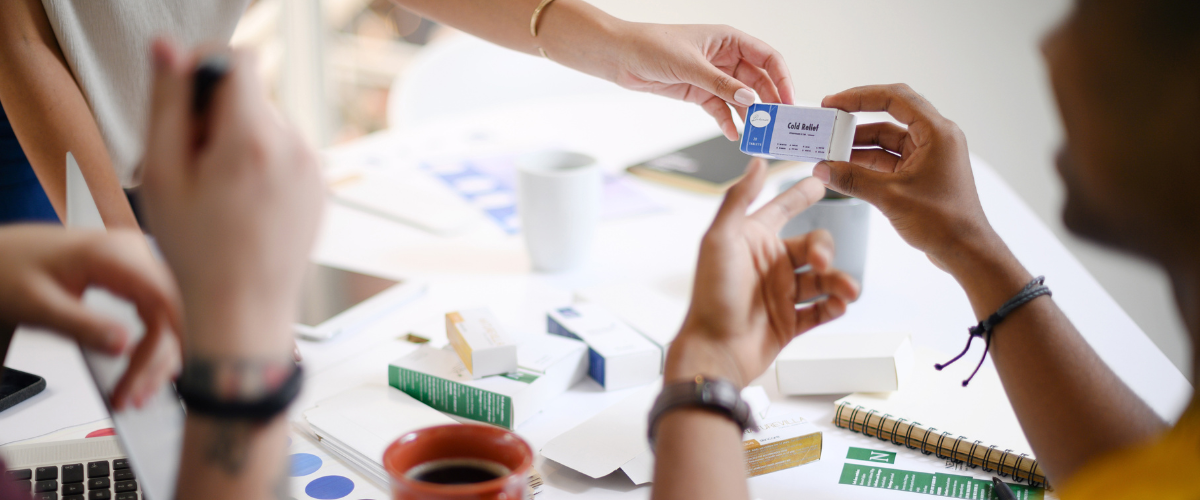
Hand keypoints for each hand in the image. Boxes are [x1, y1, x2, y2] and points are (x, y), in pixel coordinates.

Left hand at [0, 225, 181, 408]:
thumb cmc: (8, 268)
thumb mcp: (40, 303)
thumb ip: (83, 326)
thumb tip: (123, 347)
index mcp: (114, 253)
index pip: (160, 302)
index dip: (160, 346)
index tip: (144, 381)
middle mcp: (134, 253)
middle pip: (170, 311)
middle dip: (159, 358)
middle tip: (138, 396)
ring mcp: (137, 263)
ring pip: (169, 314)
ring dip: (160, 355)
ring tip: (140, 390)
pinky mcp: (134, 275)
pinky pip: (157, 310)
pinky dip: (155, 341)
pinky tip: (150, 364)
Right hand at [140, 40, 323, 358]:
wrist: (244, 311)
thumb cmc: (198, 253)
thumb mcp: (162, 173)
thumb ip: (168, 102)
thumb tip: (170, 49)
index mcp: (253, 138)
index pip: (238, 59)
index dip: (205, 68)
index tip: (185, 99)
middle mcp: (294, 147)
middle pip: (251, 96)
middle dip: (217, 116)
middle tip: (191, 164)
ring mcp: (313, 168)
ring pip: (267, 126)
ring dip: (238, 142)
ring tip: (216, 192)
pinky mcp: (320, 186)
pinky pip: (285, 154)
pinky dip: (261, 165)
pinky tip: (242, 204)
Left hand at [610, 23, 793, 140]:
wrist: (621, 57)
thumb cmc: (653, 46)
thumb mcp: (691, 65)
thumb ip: (721, 84)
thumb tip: (749, 99)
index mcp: (729, 40)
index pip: (767, 57)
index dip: (782, 78)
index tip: (789, 100)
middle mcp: (725, 57)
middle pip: (757, 81)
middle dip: (768, 101)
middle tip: (776, 123)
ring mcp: (713, 76)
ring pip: (741, 97)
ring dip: (749, 114)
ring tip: (757, 133)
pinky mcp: (699, 92)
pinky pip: (721, 109)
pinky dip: (728, 121)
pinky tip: (733, 133)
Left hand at [665, 159, 859, 386]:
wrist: (716, 350)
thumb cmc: (712, 295)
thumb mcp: (720, 240)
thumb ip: (739, 199)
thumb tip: (756, 162)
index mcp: (752, 241)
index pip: (781, 209)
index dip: (800, 195)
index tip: (820, 181)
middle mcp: (768, 265)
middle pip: (812, 246)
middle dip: (825, 251)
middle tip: (821, 263)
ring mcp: (780, 294)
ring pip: (822, 280)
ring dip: (838, 282)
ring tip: (846, 291)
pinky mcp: (789, 322)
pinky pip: (821, 311)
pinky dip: (834, 307)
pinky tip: (838, 306)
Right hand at [813, 84, 999, 272]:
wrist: (965, 251)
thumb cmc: (943, 222)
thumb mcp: (890, 197)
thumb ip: (853, 180)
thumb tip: (822, 170)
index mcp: (936, 133)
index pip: (895, 98)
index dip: (860, 96)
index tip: (834, 102)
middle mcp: (935, 138)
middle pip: (889, 115)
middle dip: (856, 119)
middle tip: (829, 121)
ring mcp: (928, 155)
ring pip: (886, 139)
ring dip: (858, 145)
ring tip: (830, 151)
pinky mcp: (921, 172)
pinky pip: (889, 159)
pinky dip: (867, 162)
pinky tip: (844, 169)